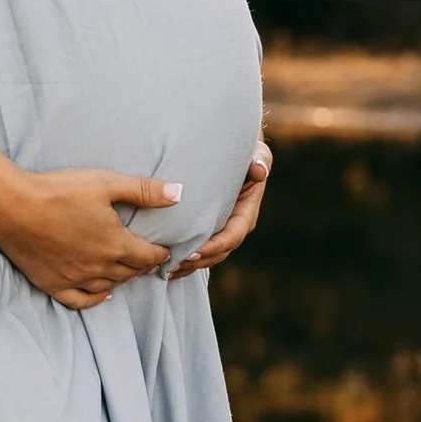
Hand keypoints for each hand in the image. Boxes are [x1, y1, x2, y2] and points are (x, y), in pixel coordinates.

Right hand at [0, 167, 185, 308]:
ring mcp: (77, 279)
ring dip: (122, 279)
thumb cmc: (59, 191)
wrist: (13, 207)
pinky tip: (103, 293)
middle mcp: (100, 268)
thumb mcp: (105, 183)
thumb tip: (178, 193)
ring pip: (110, 287)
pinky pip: (81, 301)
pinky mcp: (54, 284)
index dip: (161, 253)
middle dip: (143, 265)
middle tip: (147, 257)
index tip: (165, 249)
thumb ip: (143, 190)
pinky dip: (96, 299)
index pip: (149, 256)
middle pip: (131, 273)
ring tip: (127, 269)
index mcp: (117, 245)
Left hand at [168, 141, 270, 281]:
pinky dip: (179, 259)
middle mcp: (233, 227)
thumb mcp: (255, 152)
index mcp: (245, 214)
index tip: (191, 253)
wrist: (230, 150)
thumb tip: (260, 170)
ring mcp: (219, 231)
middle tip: (169, 267)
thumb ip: (260, 159)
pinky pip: (194, 250)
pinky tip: (160, 265)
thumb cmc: (243, 151)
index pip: (231, 237)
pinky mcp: (205, 230)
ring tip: (162, 271)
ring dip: (185, 266)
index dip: (212, 247)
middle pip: (216, 253)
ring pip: (204, 257)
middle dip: (194, 262)